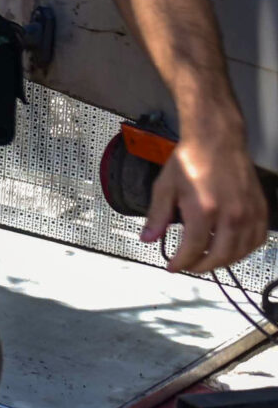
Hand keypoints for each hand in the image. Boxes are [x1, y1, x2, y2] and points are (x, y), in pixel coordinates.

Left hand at [143, 112, 270, 272]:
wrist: (216, 140)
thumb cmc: (190, 160)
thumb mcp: (164, 187)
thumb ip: (156, 216)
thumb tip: (148, 239)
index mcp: (204, 210)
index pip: (194, 249)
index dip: (181, 262)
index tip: (172, 267)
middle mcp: (230, 214)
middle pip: (220, 256)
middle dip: (201, 266)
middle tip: (189, 266)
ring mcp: (248, 212)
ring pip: (241, 251)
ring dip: (223, 261)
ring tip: (207, 259)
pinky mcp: (260, 208)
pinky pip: (258, 238)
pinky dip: (245, 249)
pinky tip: (232, 248)